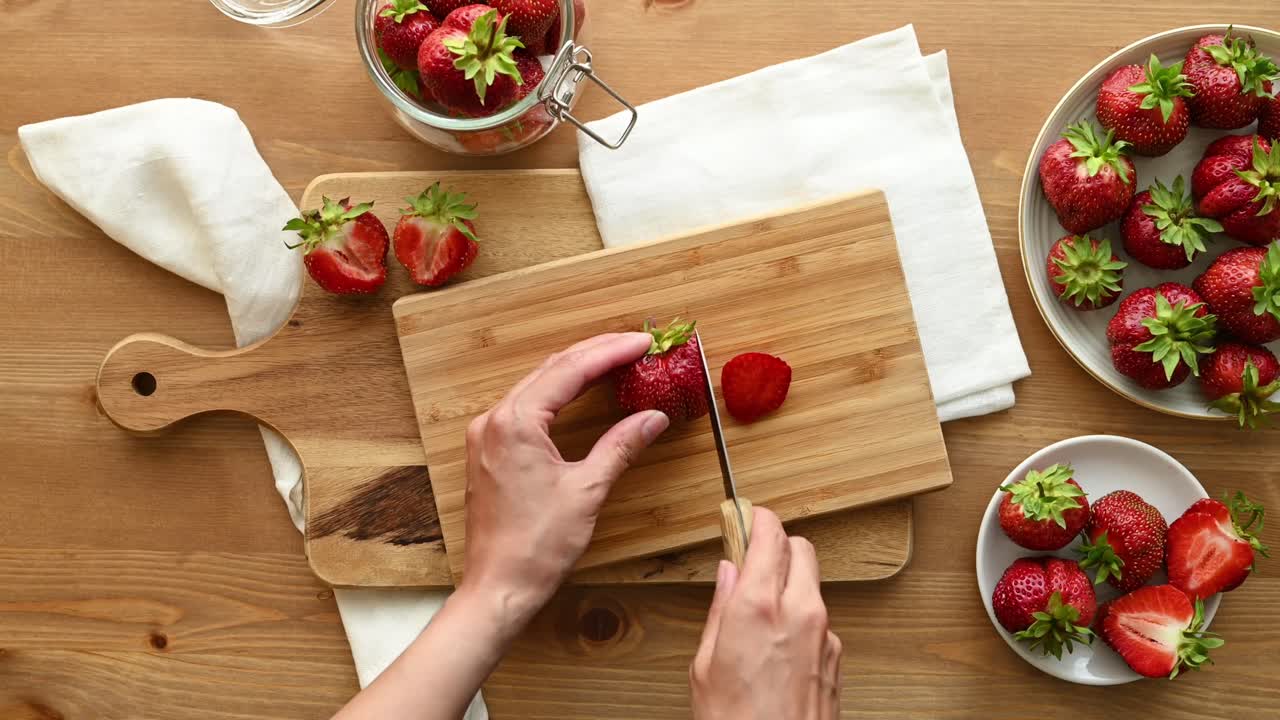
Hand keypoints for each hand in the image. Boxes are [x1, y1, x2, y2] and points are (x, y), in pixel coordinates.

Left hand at [460, 332, 669, 626]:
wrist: (498, 587)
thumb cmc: (536, 546)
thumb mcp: (587, 490)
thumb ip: (621, 446)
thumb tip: (653, 417)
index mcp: (515, 423)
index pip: (570, 370)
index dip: (610, 352)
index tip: (642, 343)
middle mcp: (494, 420)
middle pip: (551, 370)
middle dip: (595, 354)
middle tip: (635, 344)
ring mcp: (487, 435)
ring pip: (537, 385)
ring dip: (576, 371)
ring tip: (615, 360)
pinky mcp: (488, 451)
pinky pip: (525, 407)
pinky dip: (557, 394)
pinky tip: (580, 392)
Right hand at [690, 508, 841, 719]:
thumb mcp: (706, 664)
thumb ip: (721, 609)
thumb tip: (728, 573)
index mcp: (759, 606)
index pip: (769, 533)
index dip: (755, 518)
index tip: (743, 517)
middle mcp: (800, 612)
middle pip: (801, 547)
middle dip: (777, 545)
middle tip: (752, 557)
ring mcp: (824, 634)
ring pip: (812, 582)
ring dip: (790, 581)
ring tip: (760, 608)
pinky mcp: (836, 657)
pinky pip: (819, 617)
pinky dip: (800, 616)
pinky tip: (777, 643)